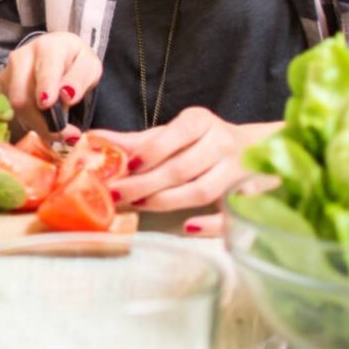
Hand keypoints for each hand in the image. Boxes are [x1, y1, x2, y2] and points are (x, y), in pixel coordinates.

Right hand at [0, 32, 101, 140]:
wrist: (55, 56)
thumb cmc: (74, 62)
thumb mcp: (89, 67)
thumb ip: (80, 80)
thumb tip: (67, 95)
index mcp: (50, 47)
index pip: (46, 69)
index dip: (46, 86)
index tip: (48, 103)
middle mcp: (23, 56)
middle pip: (23, 95)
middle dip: (41, 120)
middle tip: (64, 133)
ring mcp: (8, 72)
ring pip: (16, 108)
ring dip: (37, 124)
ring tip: (57, 128)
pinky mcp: (2, 87)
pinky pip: (12, 112)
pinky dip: (30, 122)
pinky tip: (43, 121)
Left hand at [98, 109, 281, 233]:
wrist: (256, 148)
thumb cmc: (202, 143)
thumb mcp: (172, 135)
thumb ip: (135, 141)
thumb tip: (92, 139)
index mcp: (201, 122)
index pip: (175, 134)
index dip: (150, 152)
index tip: (126, 166)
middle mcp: (222, 143)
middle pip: (182, 168)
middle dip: (146, 183)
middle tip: (117, 195)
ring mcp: (238, 170)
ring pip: (202, 190)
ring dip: (167, 201)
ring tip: (139, 206)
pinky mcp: (249, 196)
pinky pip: (230, 214)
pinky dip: (210, 224)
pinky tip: (187, 226)